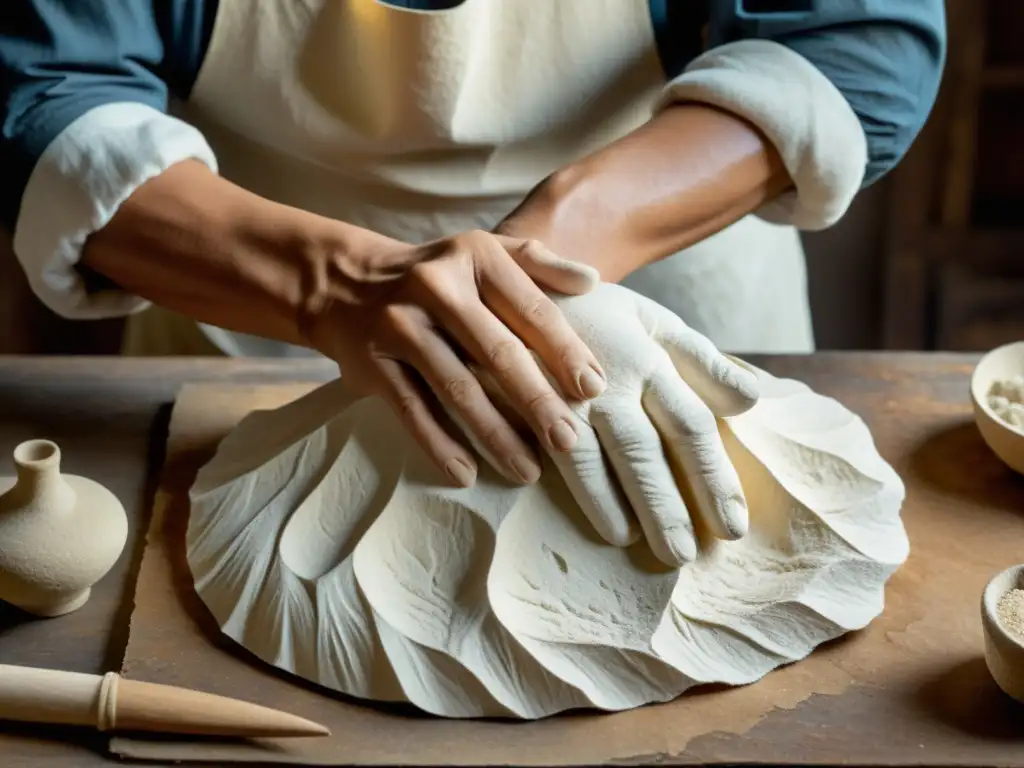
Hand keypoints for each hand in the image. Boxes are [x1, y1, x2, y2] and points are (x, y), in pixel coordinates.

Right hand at [304, 229, 605, 488]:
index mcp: (475, 256)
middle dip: (537, 402)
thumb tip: (592, 280)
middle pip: (497, 353)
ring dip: (496, 435)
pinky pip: (412, 410)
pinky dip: (440, 445)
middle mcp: (436, 286)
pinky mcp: (372, 362)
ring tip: (528, 470)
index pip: (530, 309)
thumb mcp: (481, 252)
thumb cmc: (433, 275)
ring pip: (457, 389)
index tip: (592, 390)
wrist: (341, 282)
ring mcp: (400, 325)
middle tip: (569, 441)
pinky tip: (468, 474)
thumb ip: (537, 262)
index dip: (565, 352)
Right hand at [500, 283, 758, 566]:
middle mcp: (605, 378)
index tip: (732, 525)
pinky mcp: (513, 399)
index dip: (713, 478)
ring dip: (607, 504)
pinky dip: (551, 482)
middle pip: (642, 451)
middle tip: (684, 557)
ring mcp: (554, 390)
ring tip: (629, 543)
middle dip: (665, 507)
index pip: (690, 426)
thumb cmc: (597, 311)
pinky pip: (533, 447)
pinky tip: (562, 508)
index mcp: (646, 360)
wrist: (514, 278)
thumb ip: (701, 361)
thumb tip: (751, 402)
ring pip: (586, 457)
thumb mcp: (652, 322)